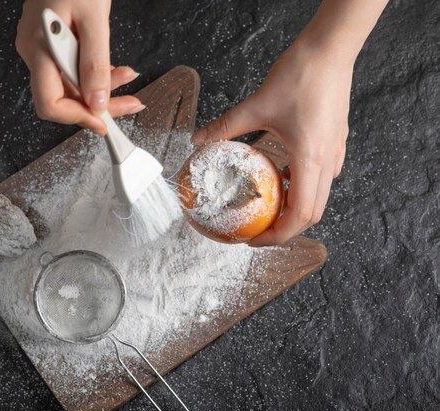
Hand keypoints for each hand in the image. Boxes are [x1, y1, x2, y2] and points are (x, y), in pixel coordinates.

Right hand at [16, 0, 143, 134]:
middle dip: (98, 105)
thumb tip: (97, 102)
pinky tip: (114, 69)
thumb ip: (95, 64)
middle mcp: (34, 53)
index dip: (77, 118)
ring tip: (128, 78)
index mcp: (38, 49)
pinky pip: (71, 71)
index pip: (50, 103)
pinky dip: (94, 75)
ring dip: (100, 89)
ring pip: (70, 86)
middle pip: (63, 98)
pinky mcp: (51, 45)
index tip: (103, 122)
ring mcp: (41, 49)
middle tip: (130, 104)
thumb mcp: (94, 19)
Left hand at [192, 36, 352, 246]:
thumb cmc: (301, 74)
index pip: (300, 214)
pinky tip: (282, 174)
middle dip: (285, 228)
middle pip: (313, 212)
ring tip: (268, 205)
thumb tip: (199, 140)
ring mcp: (336, 151)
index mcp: (310, 158)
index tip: (255, 238)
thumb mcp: (256, 105)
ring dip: (295, 207)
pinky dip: (303, 186)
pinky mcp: (336, 141)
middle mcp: (328, 161)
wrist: (331, 49)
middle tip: (258, 229)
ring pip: (320, 196)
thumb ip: (226, 126)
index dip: (279, 235)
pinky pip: (323, 176)